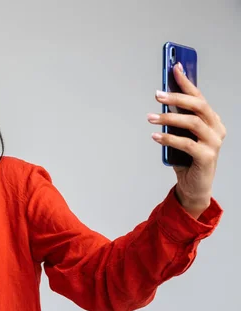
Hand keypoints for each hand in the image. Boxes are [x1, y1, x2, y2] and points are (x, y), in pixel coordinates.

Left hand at [148, 62, 225, 217]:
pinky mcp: (207, 157)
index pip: (199, 96)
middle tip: (158, 94)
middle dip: (177, 97)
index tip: (174, 68)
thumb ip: (176, 119)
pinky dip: (169, 138)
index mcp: (211, 120)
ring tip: (151, 117)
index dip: (186, 81)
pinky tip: (155, 136)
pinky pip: (187, 144)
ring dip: (169, 118)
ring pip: (192, 123)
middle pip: (198, 106)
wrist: (194, 186)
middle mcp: (216, 128)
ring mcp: (214, 143)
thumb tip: (163, 100)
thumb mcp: (180, 135)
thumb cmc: (186, 158)